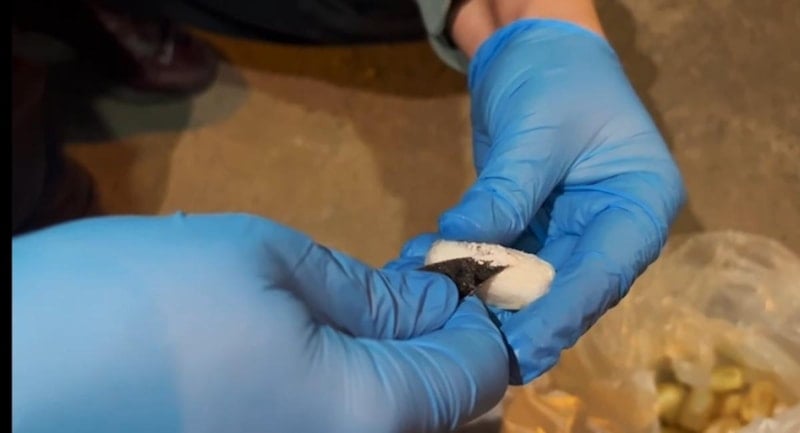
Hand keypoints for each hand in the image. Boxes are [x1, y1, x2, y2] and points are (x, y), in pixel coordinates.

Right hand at [12, 213, 507, 432]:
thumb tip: (435, 299)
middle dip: (446, 357)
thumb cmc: (132, 304)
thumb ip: (365, 292)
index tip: (451, 274)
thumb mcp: (261, 262)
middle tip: (407, 296)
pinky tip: (317, 359)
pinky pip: (339, 431)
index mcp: (367, 417)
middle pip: (449, 420)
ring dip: (404, 381)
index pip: (477, 375)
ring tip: (363, 324)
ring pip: (397, 429)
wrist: (8, 379)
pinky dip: (354, 400)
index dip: (478, 317)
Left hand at [390, 20, 684, 383]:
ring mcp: (569, 231)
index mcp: (639, 203)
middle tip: (476, 352)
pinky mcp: (531, 228)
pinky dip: (466, 267)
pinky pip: (500, 257)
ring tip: (441, 318)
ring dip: (484, 298)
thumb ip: (505, 193)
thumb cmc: (557, 78)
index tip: (523, 349)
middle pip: (567, 289)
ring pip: (529, 282)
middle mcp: (610, 228)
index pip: (604, 272)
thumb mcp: (536, 130)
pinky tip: (427, 274)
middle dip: (520, 320)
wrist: (536, 47)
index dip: (563, 314)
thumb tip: (455, 248)